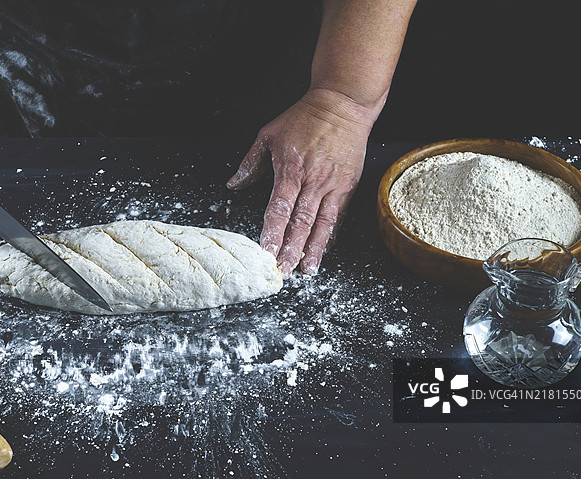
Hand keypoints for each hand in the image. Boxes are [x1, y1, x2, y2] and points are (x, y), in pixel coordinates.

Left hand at [226, 88, 376, 276]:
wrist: (343, 104)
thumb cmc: (304, 118)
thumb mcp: (269, 134)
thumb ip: (250, 163)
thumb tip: (233, 185)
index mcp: (291, 169)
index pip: (280, 208)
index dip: (273, 232)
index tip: (267, 251)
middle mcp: (314, 181)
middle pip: (301, 222)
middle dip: (292, 249)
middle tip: (284, 271)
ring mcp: (333, 185)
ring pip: (322, 224)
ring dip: (313, 249)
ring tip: (307, 270)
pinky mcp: (347, 187)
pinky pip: (338, 216)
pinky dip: (330, 236)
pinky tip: (323, 251)